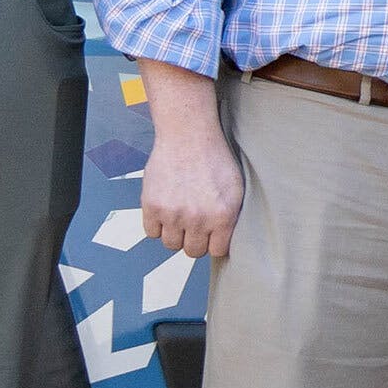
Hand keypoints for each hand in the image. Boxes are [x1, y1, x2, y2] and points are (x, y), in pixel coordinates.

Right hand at [140, 109, 242, 259]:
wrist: (188, 136)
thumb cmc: (215, 160)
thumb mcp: (236, 190)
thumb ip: (230, 218)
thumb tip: (224, 241)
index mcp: (223, 217)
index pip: (217, 251)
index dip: (213, 243)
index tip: (211, 234)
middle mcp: (198, 219)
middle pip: (193, 251)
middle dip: (194, 240)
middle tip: (194, 223)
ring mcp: (172, 213)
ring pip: (171, 244)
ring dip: (175, 234)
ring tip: (180, 215)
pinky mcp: (151, 205)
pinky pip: (151, 232)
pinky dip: (157, 225)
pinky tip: (165, 210)